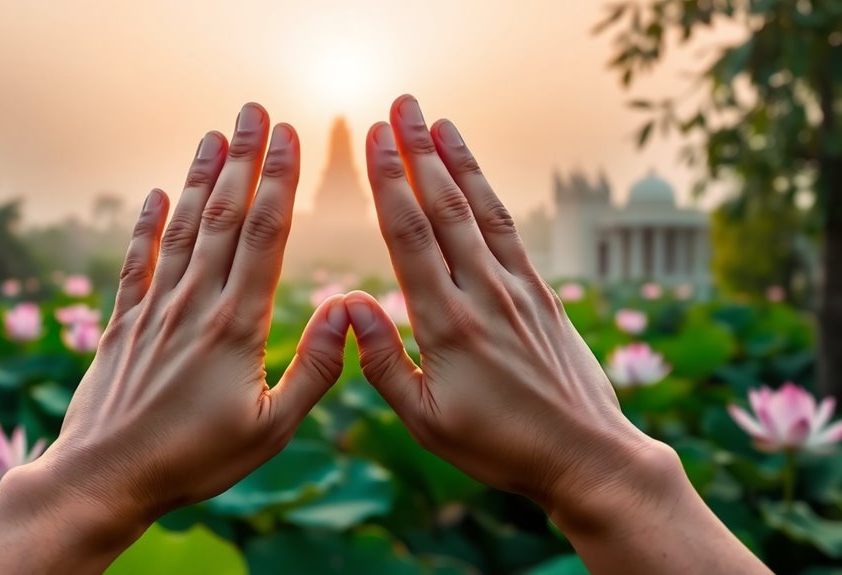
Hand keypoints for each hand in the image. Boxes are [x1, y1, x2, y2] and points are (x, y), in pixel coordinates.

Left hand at [0, 103, 350, 573]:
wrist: (106, 478)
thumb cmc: (195, 460)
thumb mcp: (271, 428)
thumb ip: (315, 369)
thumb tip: (349, 311)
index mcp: (238, 326)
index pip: (264, 237)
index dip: (279, 183)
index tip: (290, 139)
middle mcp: (196, 305)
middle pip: (225, 217)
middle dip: (245, 161)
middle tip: (256, 111)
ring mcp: (155, 310)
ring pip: (182, 229)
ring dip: (200, 178)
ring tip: (215, 134)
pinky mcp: (123, 324)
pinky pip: (135, 263)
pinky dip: (144, 226)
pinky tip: (154, 193)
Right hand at [346, 95, 662, 510]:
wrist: (587, 456)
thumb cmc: (499, 446)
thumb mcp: (425, 419)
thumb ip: (382, 360)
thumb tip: (346, 304)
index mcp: (447, 325)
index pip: (410, 237)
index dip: (390, 182)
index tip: (375, 138)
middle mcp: (485, 295)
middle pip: (444, 208)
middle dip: (419, 152)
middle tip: (401, 106)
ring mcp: (519, 290)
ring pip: (481, 211)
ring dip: (458, 162)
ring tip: (439, 120)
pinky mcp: (544, 295)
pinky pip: (511, 233)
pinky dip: (490, 196)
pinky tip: (476, 177)